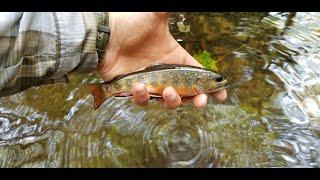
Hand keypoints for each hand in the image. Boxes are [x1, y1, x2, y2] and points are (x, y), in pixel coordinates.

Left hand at [98, 12, 226, 108]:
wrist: (105, 35)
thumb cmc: (130, 25)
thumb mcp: (156, 16)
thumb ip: (171, 11)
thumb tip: (187, 5)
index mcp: (174, 59)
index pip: (197, 74)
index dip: (210, 85)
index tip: (221, 94)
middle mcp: (165, 74)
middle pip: (187, 94)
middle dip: (196, 100)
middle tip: (200, 101)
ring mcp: (150, 84)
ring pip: (167, 101)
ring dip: (171, 101)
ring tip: (167, 91)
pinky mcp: (134, 90)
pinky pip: (143, 100)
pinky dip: (143, 96)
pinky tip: (138, 86)